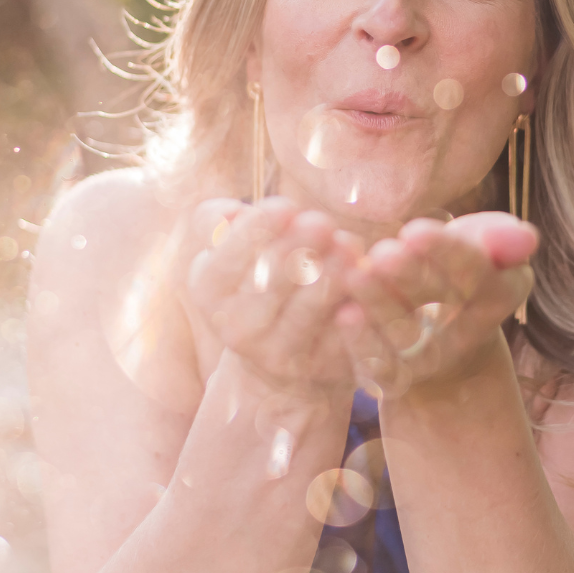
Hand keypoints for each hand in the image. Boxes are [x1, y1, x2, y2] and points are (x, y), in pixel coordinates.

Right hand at [186, 196, 362, 401]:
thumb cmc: (254, 273)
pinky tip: (365, 280)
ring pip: (305, 310)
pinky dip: (353, 307)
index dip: (259, 229)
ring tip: (348, 244)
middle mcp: (235, 327)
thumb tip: (228, 213)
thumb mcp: (229, 246)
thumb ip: (218, 220)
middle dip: (299, 247)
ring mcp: (274, 352)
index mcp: (208, 288)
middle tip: (322, 223)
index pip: (229, 256)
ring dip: (330, 273)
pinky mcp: (313, 366)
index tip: (286, 206)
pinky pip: (337, 335)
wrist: (272, 347)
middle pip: (270, 281)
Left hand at [333, 212, 537, 398]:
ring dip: (381, 304)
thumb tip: (525, 237)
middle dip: (412, 276)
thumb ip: (496, 237)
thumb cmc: (456, 274)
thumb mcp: (478, 247)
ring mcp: (432, 359)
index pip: (478, 271)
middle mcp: (468, 332)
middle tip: (384, 253)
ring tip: (356, 274)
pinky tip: (344, 314)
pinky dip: (363, 342)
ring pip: (406, 333)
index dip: (447, 252)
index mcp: (498, 293)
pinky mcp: (397, 379)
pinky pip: (382, 367)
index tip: (414, 230)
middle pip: (441, 301)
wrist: (438, 338)